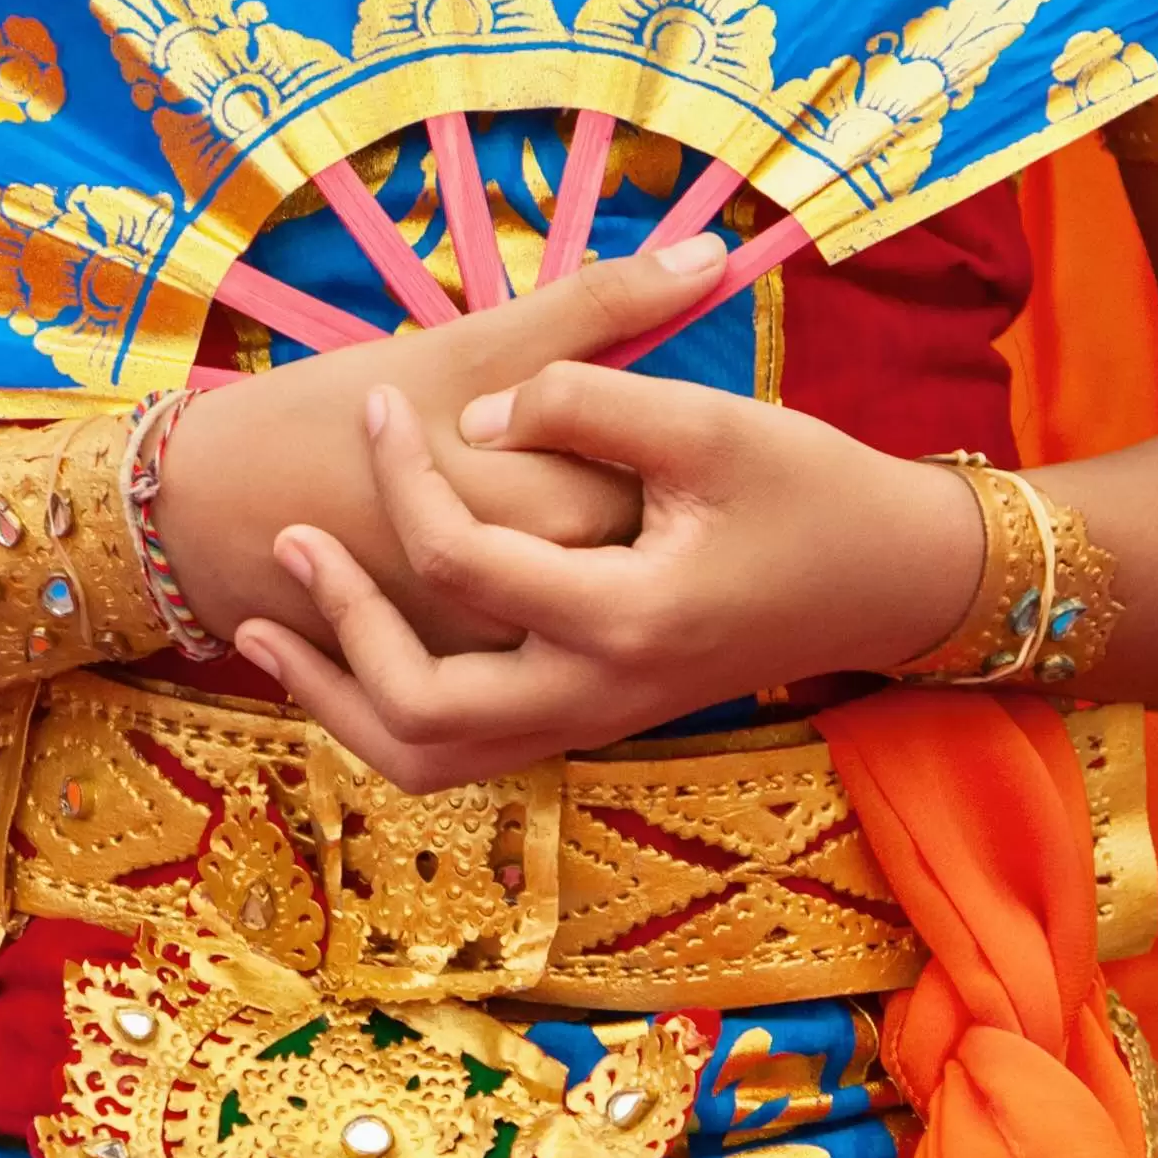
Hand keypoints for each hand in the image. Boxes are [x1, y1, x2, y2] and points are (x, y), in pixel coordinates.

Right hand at [157, 237, 730, 652]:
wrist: (203, 519)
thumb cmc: (318, 417)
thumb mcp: (456, 347)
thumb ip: (594, 306)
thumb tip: (714, 252)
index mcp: (546, 510)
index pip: (667, 476)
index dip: (651, 431)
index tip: (616, 402)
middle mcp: (541, 604)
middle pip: (643, 541)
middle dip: (624, 487)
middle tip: (586, 444)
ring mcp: (504, 656)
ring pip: (596, 597)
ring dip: (590, 550)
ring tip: (545, 500)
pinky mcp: (466, 680)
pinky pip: (541, 645)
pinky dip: (543, 597)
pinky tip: (514, 548)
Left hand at [238, 365, 982, 790]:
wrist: (894, 578)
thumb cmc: (810, 487)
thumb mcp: (707, 419)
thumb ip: (580, 402)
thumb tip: (464, 423)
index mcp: (625, 617)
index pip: (458, 557)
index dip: (399, 472)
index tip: (374, 400)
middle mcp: (599, 692)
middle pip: (420, 707)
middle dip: (337, 627)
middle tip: (288, 542)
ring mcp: (592, 719)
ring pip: (428, 757)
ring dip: (338, 699)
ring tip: (263, 631)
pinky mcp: (588, 717)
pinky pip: (460, 750)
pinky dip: (385, 711)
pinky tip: (342, 650)